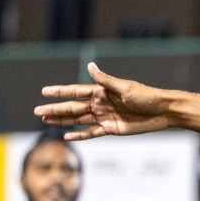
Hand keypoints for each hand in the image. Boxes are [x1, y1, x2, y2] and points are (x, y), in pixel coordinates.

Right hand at [35, 63, 171, 140]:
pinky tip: (66, 136)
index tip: (44, 91)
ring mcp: (104, 116)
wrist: (162, 112)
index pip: (75, 91)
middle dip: (55, 109)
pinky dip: (79, 135)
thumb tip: (90, 65)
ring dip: (62, 121)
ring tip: (45, 121)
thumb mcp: (125, 87)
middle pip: (72, 107)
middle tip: (37, 111)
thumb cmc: (146, 96)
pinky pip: (91, 133)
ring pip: (78, 120)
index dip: (60, 92)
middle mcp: (99, 103)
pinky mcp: (111, 129)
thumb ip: (105, 80)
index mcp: (101, 91)